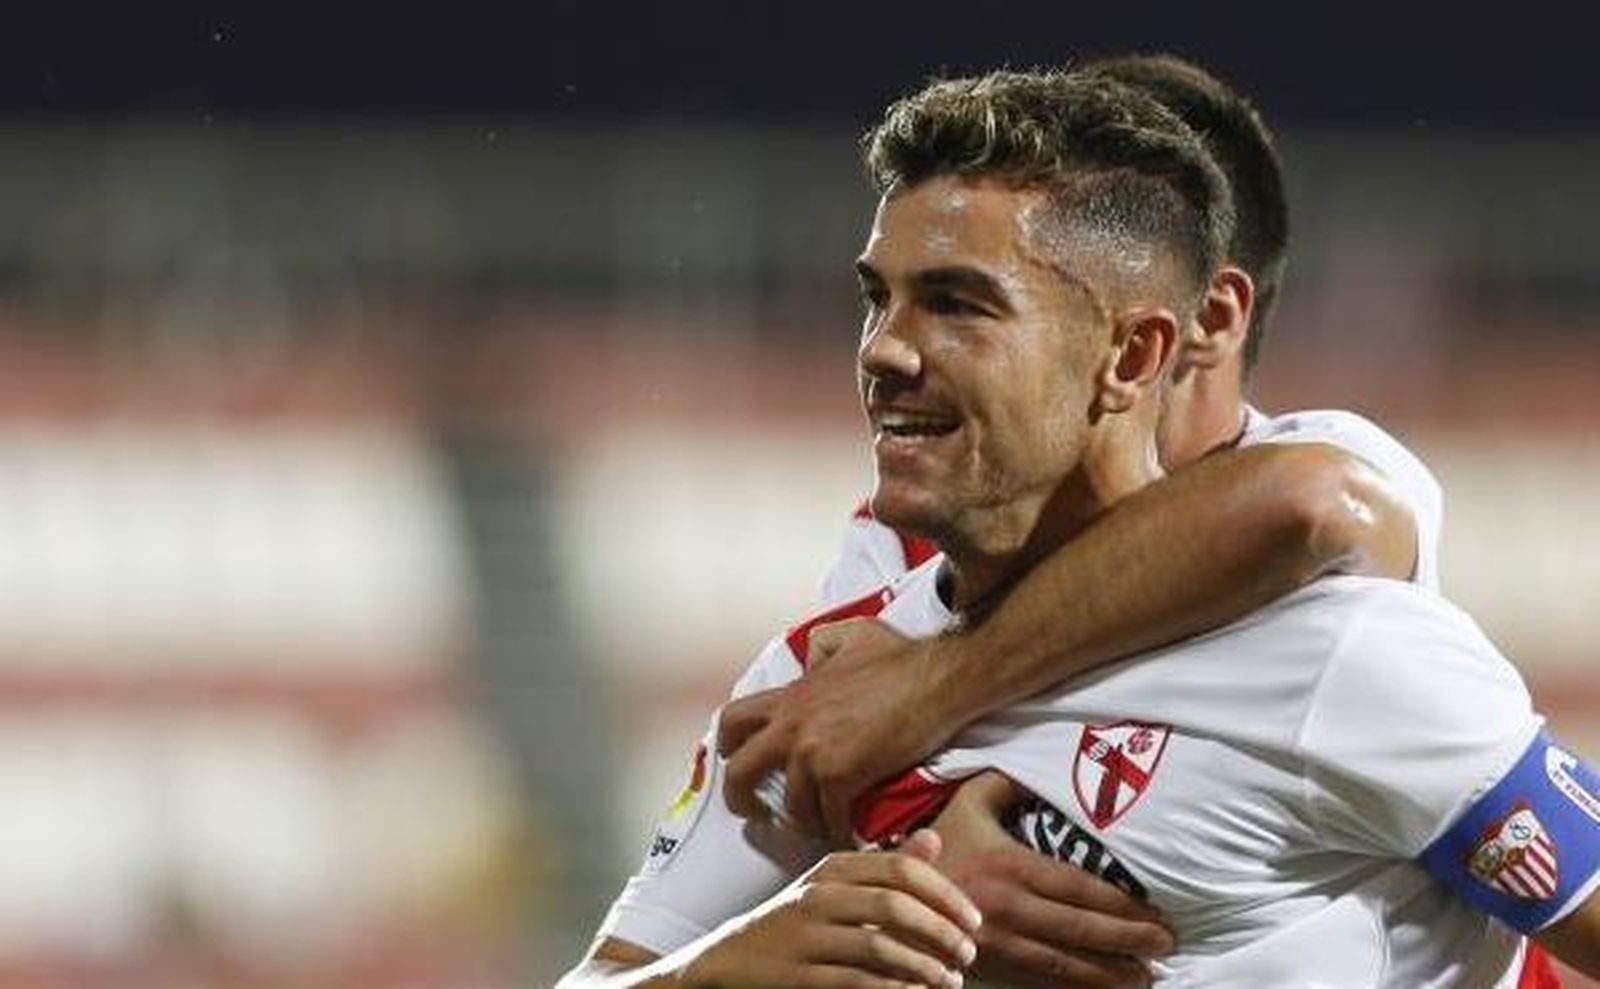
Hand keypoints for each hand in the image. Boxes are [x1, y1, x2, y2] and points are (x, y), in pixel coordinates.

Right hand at [683, 830, 982, 988]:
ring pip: (878, 947)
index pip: (901, 869)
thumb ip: (886, 865)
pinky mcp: (795, 975)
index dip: (945, 893)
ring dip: (924, 967)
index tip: (974, 919)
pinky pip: (855, 982)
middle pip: (895, 905)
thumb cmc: (795, 922)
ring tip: (949, 980)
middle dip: (941, 932)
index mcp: (833, 868)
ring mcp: (803, 935)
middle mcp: (817, 895)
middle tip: (968, 953)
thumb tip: (933, 840)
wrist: (728, 960)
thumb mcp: (835, 885)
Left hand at [718, 618, 957, 842]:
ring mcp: (814, 754)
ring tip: (819, 824)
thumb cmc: (902, 657)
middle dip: (740, 799)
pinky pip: (830, 819)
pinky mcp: (842, 777)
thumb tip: (812, 658)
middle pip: (739, 772)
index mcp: (791, 696)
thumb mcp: (851, 634)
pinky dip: (838, 831)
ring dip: (804, 821)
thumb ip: (822, 645)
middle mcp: (792, 726)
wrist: (935, 679)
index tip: (735, 761)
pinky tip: (848, 833)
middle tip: (755, 812)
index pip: (733, 721)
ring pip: (791, 806)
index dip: (728, 746)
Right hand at [931, 773, 1173, 988]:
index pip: (1078, 889)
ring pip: (1063, 963)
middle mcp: (1007, 906)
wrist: (888, 890)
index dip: (1121, 905)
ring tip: (1146, 976)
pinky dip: (1074, 987)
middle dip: (1128, 940)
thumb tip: (1041, 764)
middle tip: (1166, 946)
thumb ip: (1006, 782)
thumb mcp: (969, 801)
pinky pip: (1038, 980)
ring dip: (1109, 973)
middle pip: (1079, 929)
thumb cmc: (937, 842)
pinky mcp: (988, 965)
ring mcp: (997, 941)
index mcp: (1010, 865)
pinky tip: (1101, 988)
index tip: (1156, 913)